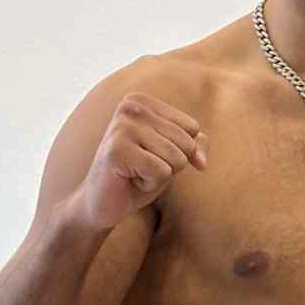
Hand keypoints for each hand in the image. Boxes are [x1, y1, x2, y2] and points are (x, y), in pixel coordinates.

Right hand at [68, 92, 207, 230]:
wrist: (102, 202)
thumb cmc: (138, 174)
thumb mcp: (173, 155)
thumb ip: (196, 146)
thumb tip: (202, 162)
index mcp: (142, 102)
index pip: (192, 128)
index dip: (179, 150)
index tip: (151, 154)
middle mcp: (131, 108)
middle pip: (186, 142)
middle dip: (171, 164)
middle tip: (141, 166)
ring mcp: (122, 128)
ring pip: (176, 158)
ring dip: (160, 174)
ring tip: (135, 172)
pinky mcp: (117, 151)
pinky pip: (162, 172)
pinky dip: (150, 183)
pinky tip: (129, 180)